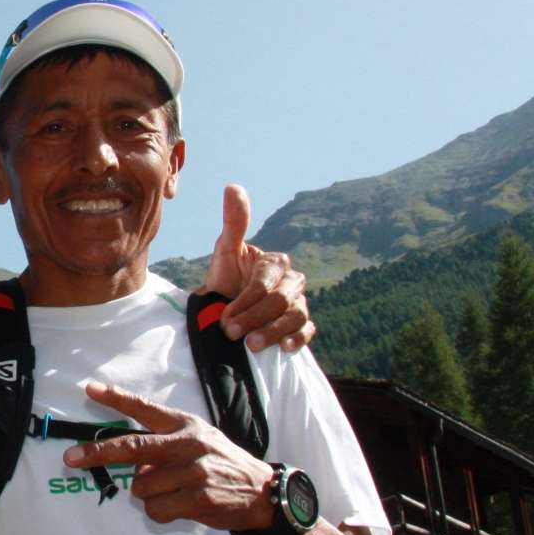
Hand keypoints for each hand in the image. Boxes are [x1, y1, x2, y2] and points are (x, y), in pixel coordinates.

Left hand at [62, 381, 277, 530]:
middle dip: (97, 453)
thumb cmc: (221, 463)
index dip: (116, 398)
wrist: (261, 492)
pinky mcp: (197, 499)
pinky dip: (160, 512)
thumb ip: (165, 441)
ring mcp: (193, 471)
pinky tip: (182, 506)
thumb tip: (133, 462)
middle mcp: (187, 443)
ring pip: (141, 487)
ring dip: (149, 495)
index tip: (90, 390)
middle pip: (132, 447)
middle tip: (71, 458)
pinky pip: (155, 509)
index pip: (145, 408)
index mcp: (184, 425)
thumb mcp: (199, 438)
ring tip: (174, 491)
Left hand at [199, 185, 313, 349]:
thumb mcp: (226, 251)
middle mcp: (292, 281)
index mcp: (276, 263)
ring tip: (251, 345)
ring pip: (295, 316)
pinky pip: (307, 331)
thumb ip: (234, 222)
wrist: (226, 310)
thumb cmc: (227, 279)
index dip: (246, 300)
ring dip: (273, 331)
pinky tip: (283, 347)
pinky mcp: (301, 325)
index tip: (225, 317)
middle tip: (232, 332)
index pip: (265, 282)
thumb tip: (233, 187)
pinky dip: (297, 339)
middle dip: (255, 317)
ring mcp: (298, 303)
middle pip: (280, 301)